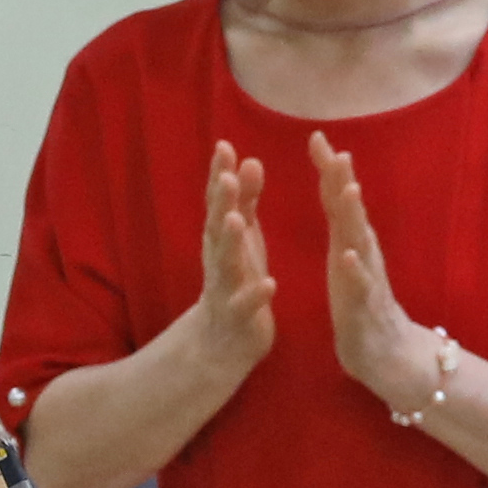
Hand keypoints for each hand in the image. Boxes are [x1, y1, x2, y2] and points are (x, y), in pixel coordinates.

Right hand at [177, 147, 277, 378]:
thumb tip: (249, 159)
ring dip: (230, 242)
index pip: (220, 201)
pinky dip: (256, 295)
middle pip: (217, 226)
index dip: (220, 174)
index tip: (224, 146)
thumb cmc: (237, 280)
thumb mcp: (242, 238)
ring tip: (236, 220)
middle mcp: (219, 259)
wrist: (222, 341)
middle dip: (221, 202)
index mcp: (223, 238)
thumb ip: (246, 201)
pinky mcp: (239, 318)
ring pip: (225, 263)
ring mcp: (226, 288)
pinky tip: (269, 283)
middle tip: (225, 176)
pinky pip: (247, 306)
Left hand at [313, 138, 439, 420]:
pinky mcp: (364, 309)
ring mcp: (366, 280)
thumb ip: (342, 220)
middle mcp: (362, 253)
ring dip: (353, 217)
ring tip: (347, 191)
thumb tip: (336, 180)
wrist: (387, 355)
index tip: (316, 136)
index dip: (329, 168)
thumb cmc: (361, 303)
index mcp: (351, 241)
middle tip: (337, 151)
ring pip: (360, 243)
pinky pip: (360, 288)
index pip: (338, 198)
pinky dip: (354, 271)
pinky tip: (348, 256)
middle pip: (352, 212)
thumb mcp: (347, 254)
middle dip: (343, 181)